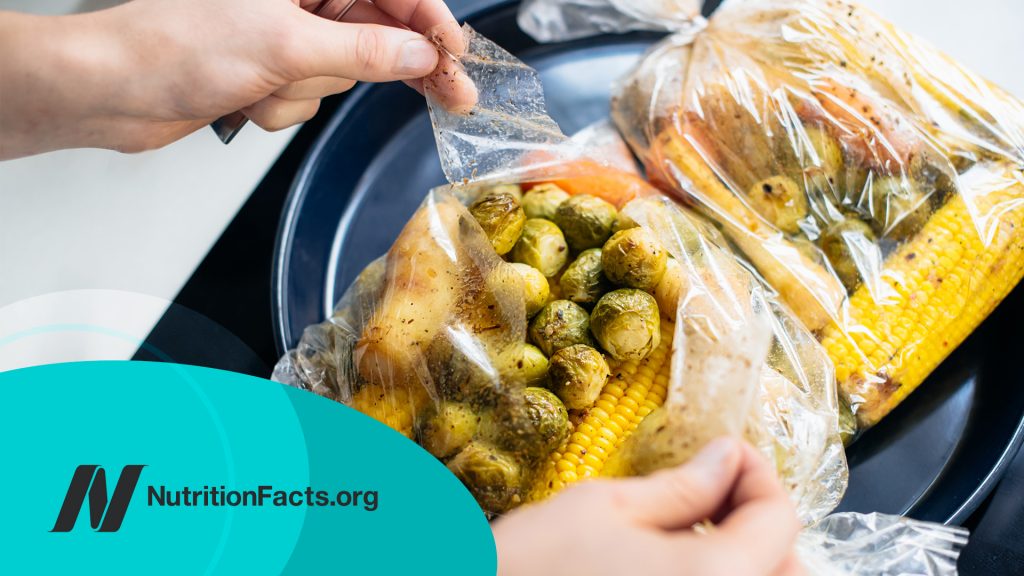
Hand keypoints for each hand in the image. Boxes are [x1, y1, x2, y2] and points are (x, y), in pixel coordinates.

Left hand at [0, 0, 475, 158]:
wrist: (115, 91)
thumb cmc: (177, 46)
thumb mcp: (288, 47)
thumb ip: (365, 50)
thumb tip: (420, 55)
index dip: (432, 25)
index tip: (459, 60)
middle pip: (378, 31)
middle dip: (398, 68)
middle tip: (452, 97)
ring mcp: (284, 34)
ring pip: (342, 73)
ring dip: (309, 93)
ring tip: (266, 86)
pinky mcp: (270, 70)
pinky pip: (309, 97)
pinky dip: (284, 109)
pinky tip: (249, 100)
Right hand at [492, 437, 804, 575]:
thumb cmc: (530, 566)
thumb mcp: (606, 507)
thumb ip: (682, 486)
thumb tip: (726, 457)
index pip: (779, 519)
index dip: (757, 472)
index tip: (726, 452)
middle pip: (787, 569)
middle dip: (763, 526)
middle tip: (720, 493)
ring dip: (747, 560)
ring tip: (699, 533)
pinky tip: (673, 568)